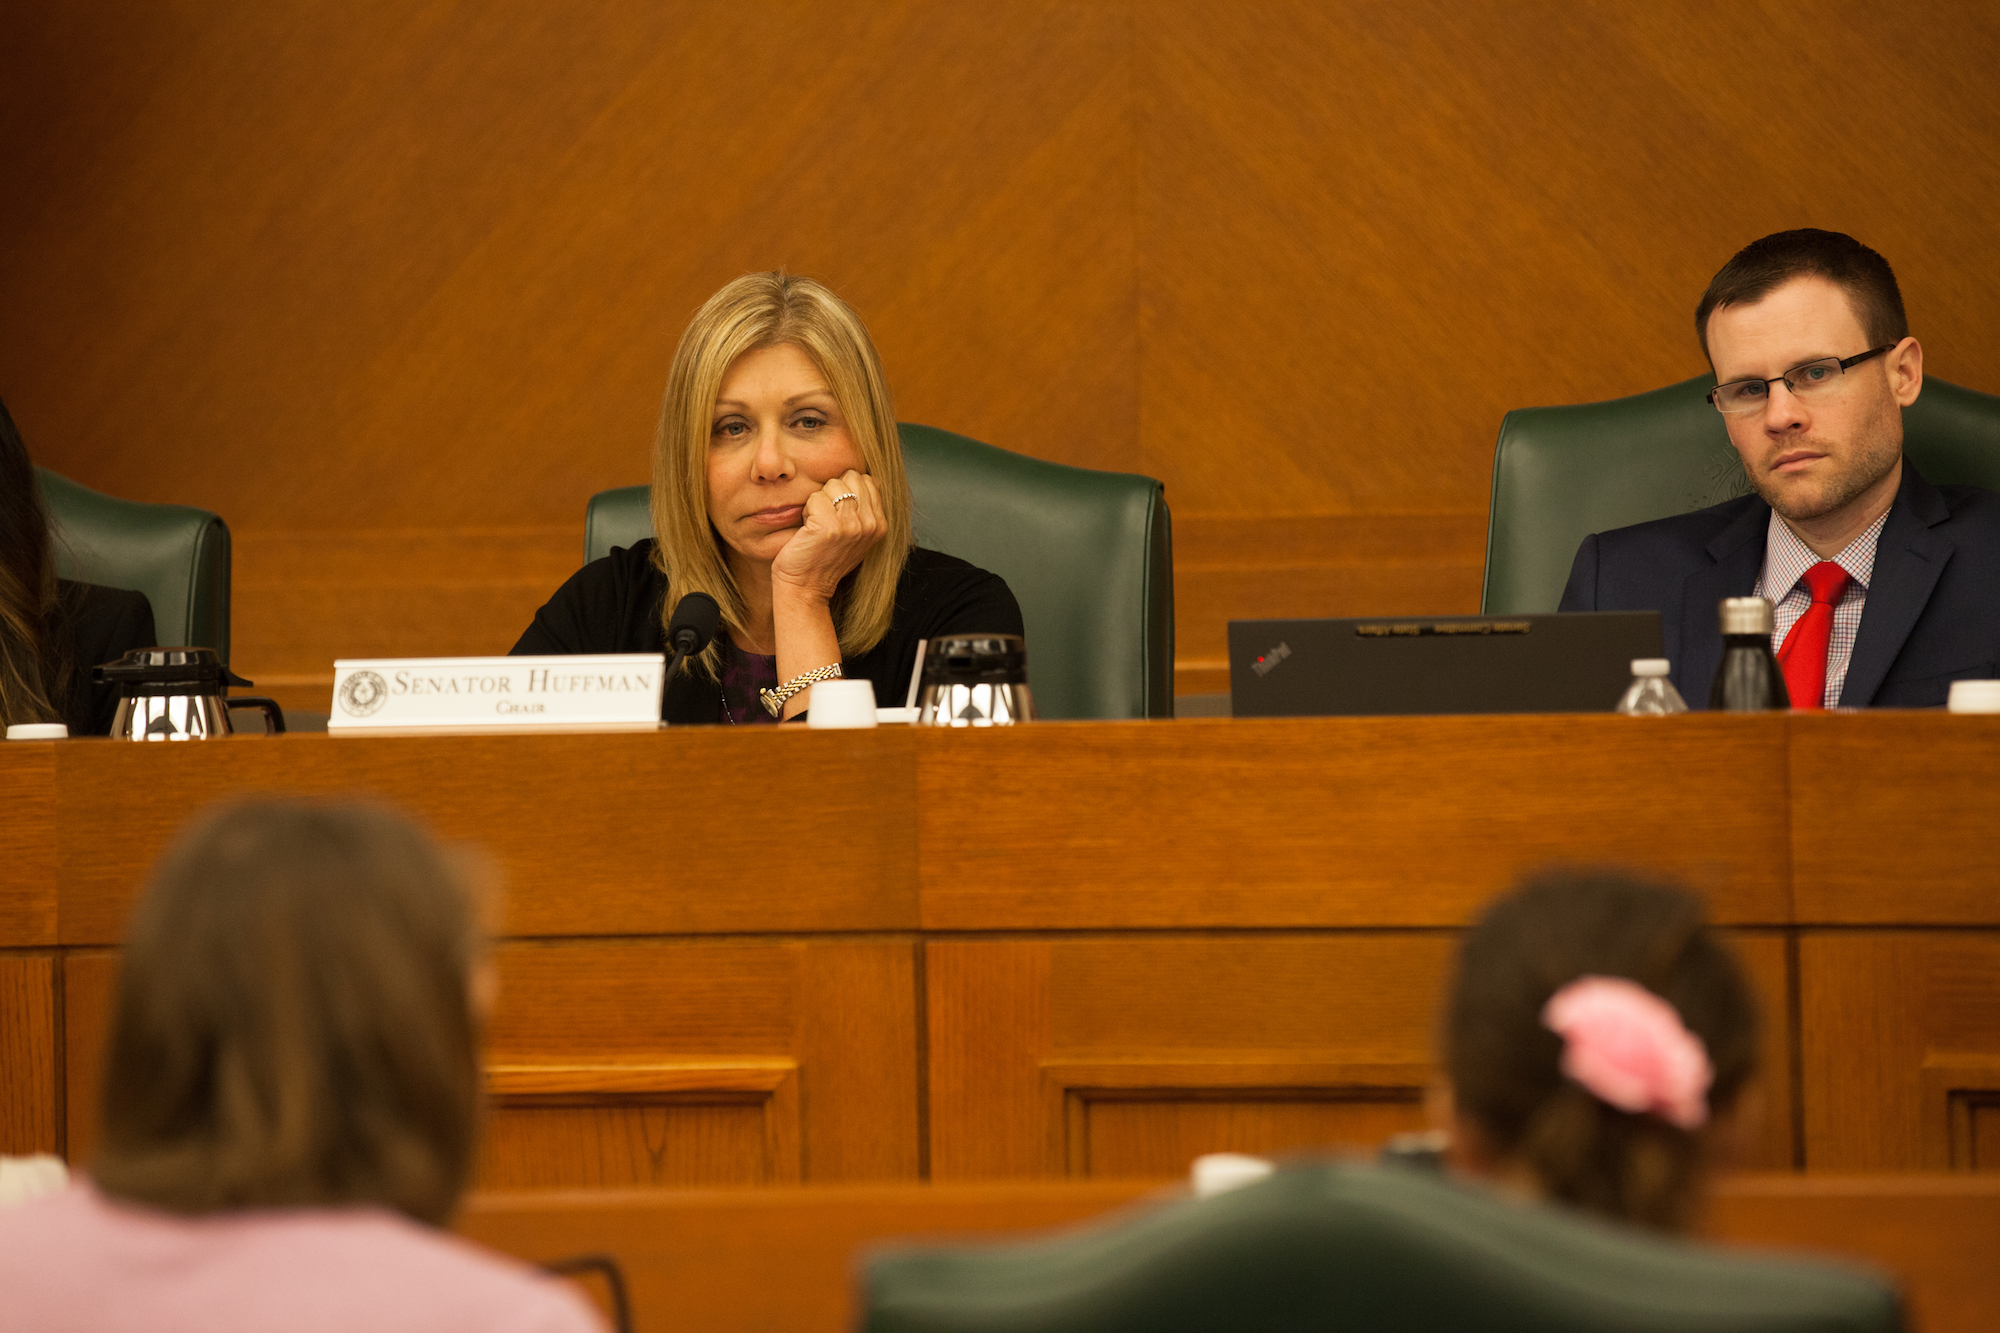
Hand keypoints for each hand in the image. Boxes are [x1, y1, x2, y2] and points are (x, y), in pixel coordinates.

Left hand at [770, 470, 887, 601]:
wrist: (806, 587)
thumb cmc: (824, 559)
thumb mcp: (856, 536)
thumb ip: (864, 509)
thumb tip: (865, 478)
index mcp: (880, 524)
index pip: (867, 480)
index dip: (846, 490)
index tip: (838, 514)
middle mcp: (870, 524)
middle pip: (851, 477)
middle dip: (833, 492)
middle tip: (826, 519)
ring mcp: (852, 525)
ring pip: (832, 485)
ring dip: (819, 501)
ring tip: (817, 525)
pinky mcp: (830, 527)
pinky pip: (815, 497)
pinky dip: (807, 511)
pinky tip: (808, 530)